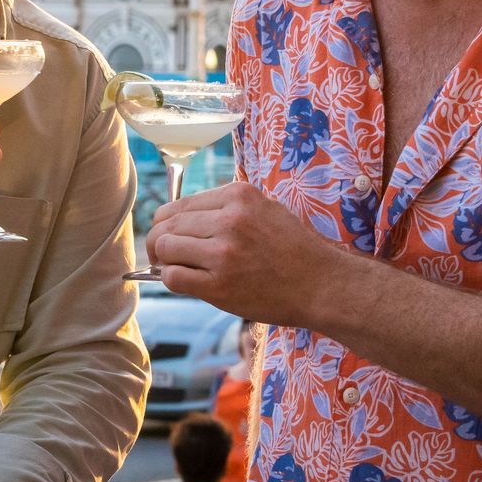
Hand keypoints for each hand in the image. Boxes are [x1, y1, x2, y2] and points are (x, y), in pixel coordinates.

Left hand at [144, 181, 332, 324]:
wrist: (322, 285)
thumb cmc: (295, 250)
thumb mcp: (266, 209)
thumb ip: (228, 208)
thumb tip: (185, 217)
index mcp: (238, 196)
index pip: (180, 203)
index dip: (167, 221)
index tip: (169, 233)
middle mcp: (229, 219)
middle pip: (167, 224)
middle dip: (159, 240)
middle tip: (162, 254)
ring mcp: (223, 253)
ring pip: (166, 248)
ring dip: (163, 260)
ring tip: (172, 268)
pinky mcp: (219, 285)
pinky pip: (173, 277)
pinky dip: (171, 279)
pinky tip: (184, 282)